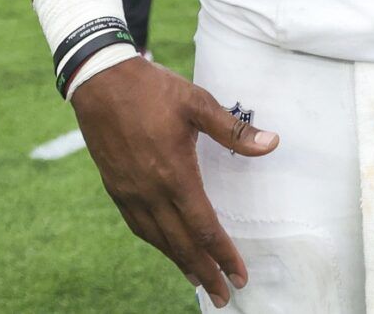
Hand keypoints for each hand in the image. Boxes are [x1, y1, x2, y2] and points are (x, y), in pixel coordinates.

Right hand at [70, 55, 278, 308]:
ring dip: (179, 263)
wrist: (100, 81)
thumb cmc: (152, 89)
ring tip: (198, 280)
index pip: (204, 228)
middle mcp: (150, 191)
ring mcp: (130, 192)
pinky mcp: (115, 187)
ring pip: (158, 239)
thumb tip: (272, 143)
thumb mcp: (198, 103)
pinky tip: (165, 246)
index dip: (223, 255)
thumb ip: (234, 130)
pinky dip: (156, 243)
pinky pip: (138, 226)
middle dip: (204, 272)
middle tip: (223, 296)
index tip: (239, 275)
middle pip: (181, 244)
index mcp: (175, 174)